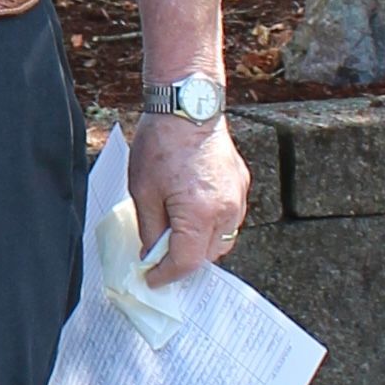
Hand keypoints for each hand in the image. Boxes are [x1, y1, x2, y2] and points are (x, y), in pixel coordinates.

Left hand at [128, 113, 248, 283]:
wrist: (188, 105)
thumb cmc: (161, 144)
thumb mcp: (143, 192)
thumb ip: (150, 230)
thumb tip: (151, 255)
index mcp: (199, 214)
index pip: (186, 262)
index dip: (166, 275)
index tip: (151, 279)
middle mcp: (226, 210)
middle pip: (209, 256)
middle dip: (184, 262)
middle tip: (160, 259)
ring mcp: (238, 197)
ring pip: (223, 239)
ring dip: (201, 244)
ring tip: (176, 236)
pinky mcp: (241, 184)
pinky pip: (229, 218)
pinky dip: (212, 224)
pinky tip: (192, 214)